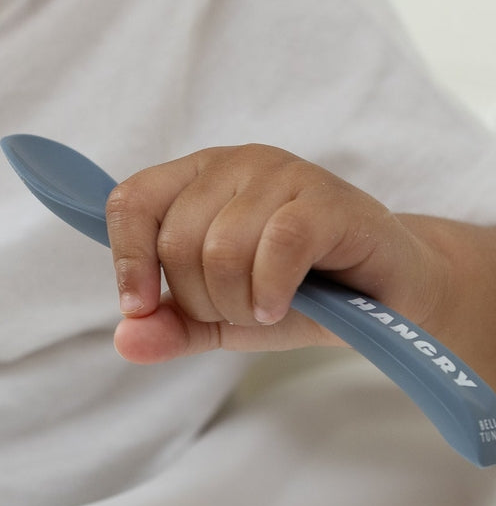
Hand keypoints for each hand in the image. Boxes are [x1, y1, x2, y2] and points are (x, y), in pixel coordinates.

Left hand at [105, 144, 442, 363]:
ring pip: (222, 249)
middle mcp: (234, 165)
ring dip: (239, 302)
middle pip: (177, 241)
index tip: (140, 307)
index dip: (128, 260)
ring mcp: (282, 173)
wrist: (381, 297)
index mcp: (195, 181)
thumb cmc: (291, 295)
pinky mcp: (327, 198)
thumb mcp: (216, 318)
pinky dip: (272, 292)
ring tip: (267, 306)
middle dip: (201, 299)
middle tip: (240, 308)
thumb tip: (125, 340)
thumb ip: (168, 327)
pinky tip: (282, 306)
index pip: (132, 202)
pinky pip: (275, 247)